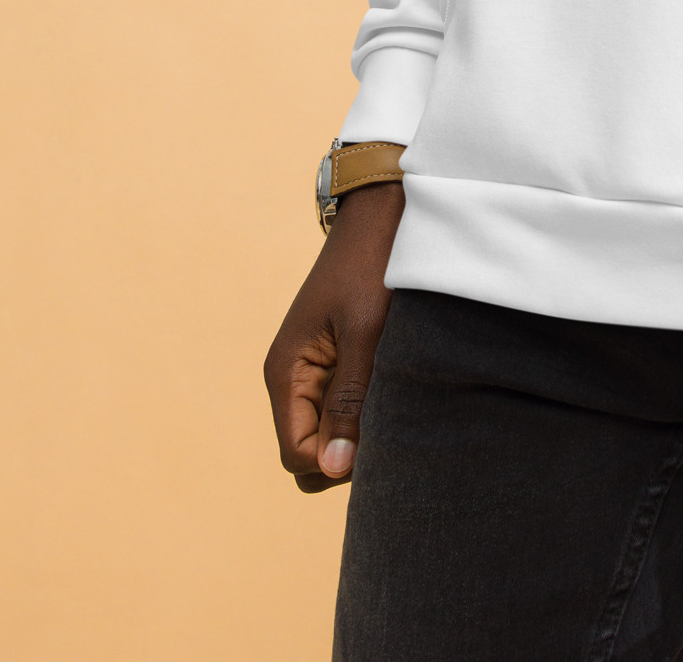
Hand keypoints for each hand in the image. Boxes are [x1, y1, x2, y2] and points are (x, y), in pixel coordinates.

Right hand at [263, 180, 403, 492]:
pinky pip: (342, 406)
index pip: (296, 455)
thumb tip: (333, 467)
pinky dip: (366, 409)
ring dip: (358, 430)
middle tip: (390, 423)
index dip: (335, 462)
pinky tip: (395, 388)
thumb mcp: (365, 333)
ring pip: (328, 432)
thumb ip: (349, 401)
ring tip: (395, 401)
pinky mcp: (335, 360)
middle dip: (344, 453)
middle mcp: (292, 377)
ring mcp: (313, 370)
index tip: (379, 441)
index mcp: (286, 373)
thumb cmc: (373, 267)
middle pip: (309, 452)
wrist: (382, 214)